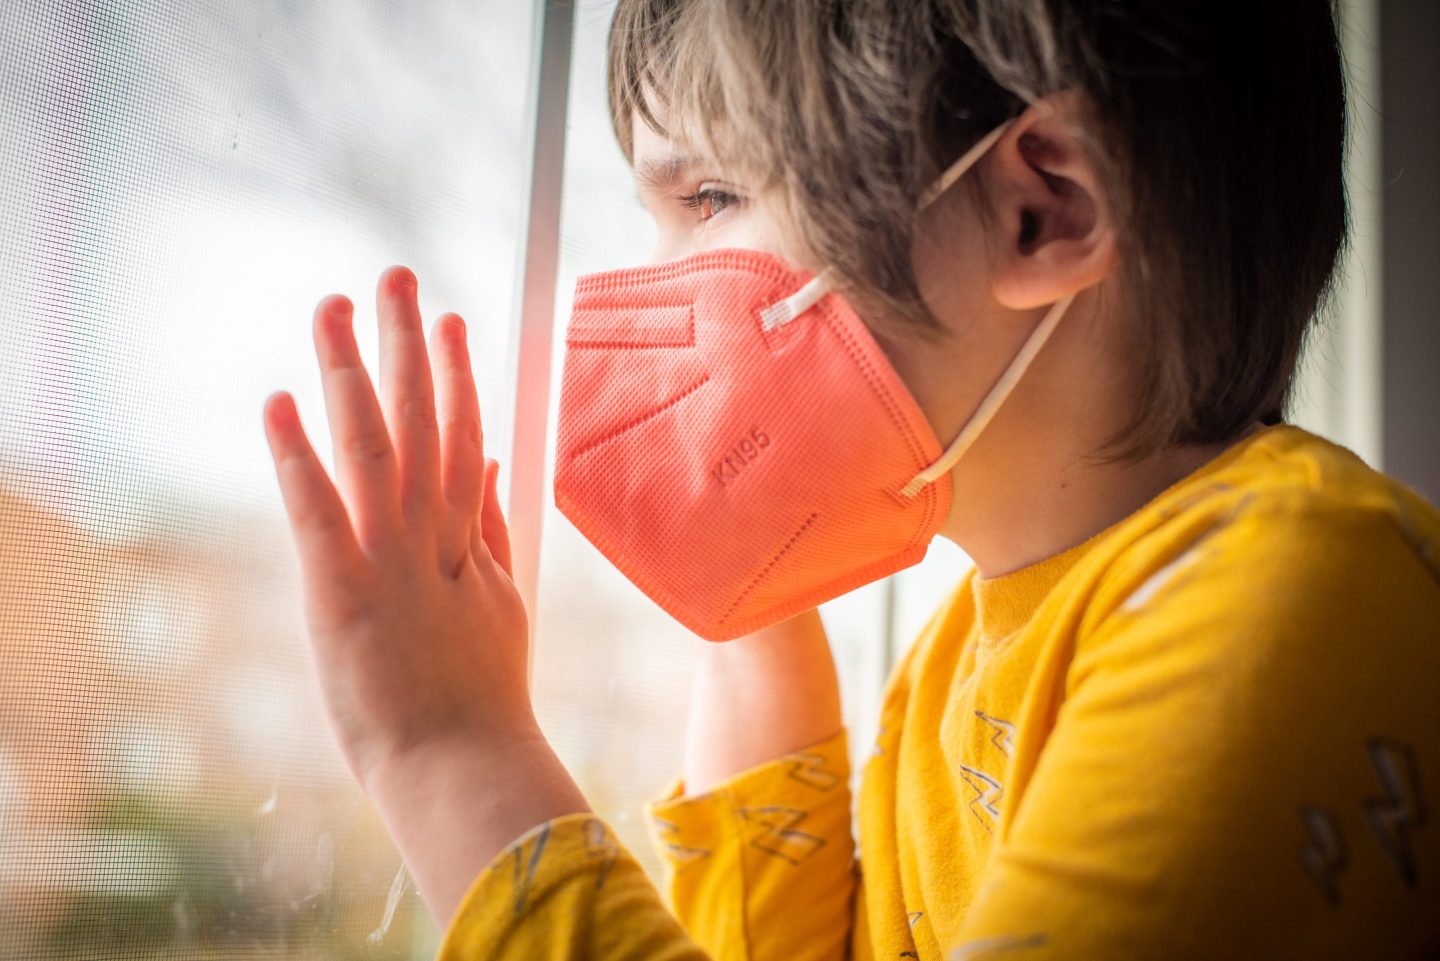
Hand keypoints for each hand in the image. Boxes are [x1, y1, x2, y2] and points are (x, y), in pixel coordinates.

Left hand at [262, 265, 536, 793]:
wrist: (465, 765)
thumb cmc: (481, 697)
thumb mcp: (503, 603)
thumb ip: (495, 529)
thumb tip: (498, 462)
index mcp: (470, 543)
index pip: (466, 439)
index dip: (457, 375)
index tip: (449, 319)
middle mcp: (434, 540)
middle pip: (423, 424)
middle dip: (407, 344)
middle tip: (394, 275)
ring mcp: (390, 564)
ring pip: (375, 449)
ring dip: (353, 373)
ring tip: (335, 307)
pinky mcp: (343, 596)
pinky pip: (319, 514)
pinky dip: (298, 456)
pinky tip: (279, 402)